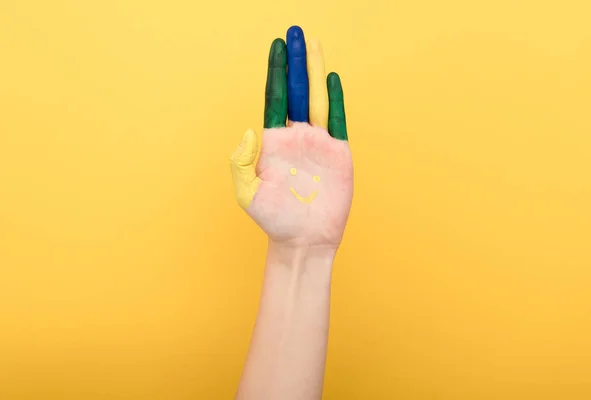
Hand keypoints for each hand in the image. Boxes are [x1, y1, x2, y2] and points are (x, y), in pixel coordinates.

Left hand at [230, 26, 352, 247]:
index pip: (275, 98)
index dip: (276, 72)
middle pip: (296, 91)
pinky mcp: (338, 153)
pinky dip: (335, 99)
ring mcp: (318, 143)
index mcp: (273, 142)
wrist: (303, 240)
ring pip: (316, 99)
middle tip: (295, 33)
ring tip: (313, 45)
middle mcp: (295, 136)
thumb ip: (242, 161)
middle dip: (295, 62)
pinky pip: (336, 120)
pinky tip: (331, 79)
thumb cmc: (273, 219)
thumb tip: (251, 129)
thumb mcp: (248, 193)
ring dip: (314, 71)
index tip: (277, 46)